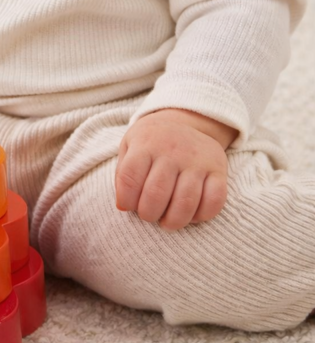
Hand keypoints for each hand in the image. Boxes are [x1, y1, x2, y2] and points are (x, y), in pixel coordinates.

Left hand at [115, 109, 232, 230]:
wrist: (187, 121)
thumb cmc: (152, 142)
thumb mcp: (130, 145)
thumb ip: (124, 174)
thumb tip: (123, 206)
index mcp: (146, 143)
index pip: (129, 178)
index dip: (126, 200)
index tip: (128, 206)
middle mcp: (172, 150)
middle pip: (156, 193)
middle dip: (148, 214)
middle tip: (149, 215)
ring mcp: (197, 160)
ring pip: (185, 202)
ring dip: (173, 221)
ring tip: (167, 222)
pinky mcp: (218, 170)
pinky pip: (214, 201)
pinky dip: (202, 216)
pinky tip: (191, 215)